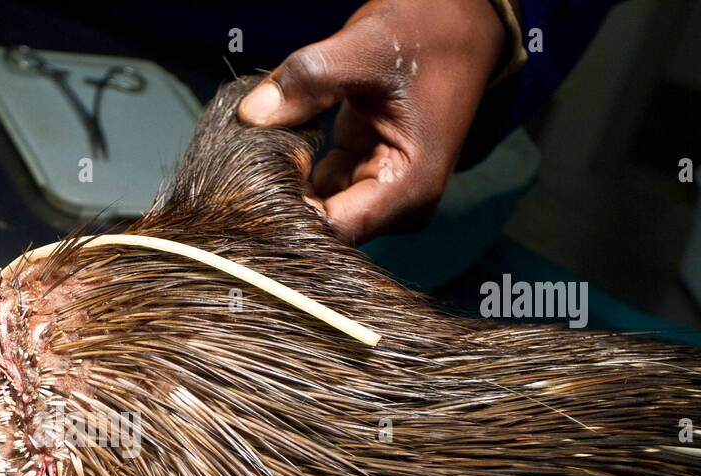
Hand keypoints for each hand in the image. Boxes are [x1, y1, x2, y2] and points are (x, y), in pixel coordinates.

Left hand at [238, 0, 512, 243]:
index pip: (331, 230)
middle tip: (241, 172)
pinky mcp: (362, 174)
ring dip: (284, 188)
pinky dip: (294, 173)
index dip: (285, 217)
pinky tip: (272, 152)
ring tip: (254, 158)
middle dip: (280, 204)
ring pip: (316, 210)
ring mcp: (379, 191)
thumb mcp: (364, 48)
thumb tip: (251, 115)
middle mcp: (396, 203)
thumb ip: (307, 81)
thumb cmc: (425, 32)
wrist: (459, 20)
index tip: (246, 189)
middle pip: (321, 228)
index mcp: (406, 187)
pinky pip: (318, 189)